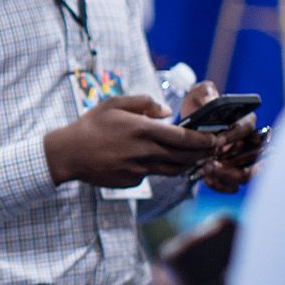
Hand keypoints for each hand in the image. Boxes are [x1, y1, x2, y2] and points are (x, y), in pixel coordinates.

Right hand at [44, 94, 217, 187]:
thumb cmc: (91, 125)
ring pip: (173, 169)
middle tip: (213, 150)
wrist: (69, 154)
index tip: (215, 138)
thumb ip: (144, 103)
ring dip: (187, 164)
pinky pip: (152, 174)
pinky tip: (153, 160)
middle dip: (203, 153)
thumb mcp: (114, 103)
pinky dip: (158, 167)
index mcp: (143, 130)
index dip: (203, 140)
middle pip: (184, 157)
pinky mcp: (133, 181)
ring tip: (195, 157)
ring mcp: (140, 169)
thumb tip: (166, 112)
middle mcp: (145, 152)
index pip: (183, 138)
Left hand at [179, 83, 261, 192]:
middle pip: (253, 157)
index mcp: (245, 121)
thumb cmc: (198, 107)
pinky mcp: (231, 172)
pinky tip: (208, 179)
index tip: (218, 141)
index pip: (249, 129)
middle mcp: (248, 142)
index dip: (234, 135)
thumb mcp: (198, 94)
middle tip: (213, 165)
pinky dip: (222, 185)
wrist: (186, 125)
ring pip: (245, 174)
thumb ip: (205, 92)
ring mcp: (241, 159)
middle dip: (235, 164)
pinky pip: (234, 185)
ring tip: (207, 172)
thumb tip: (210, 101)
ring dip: (227, 176)